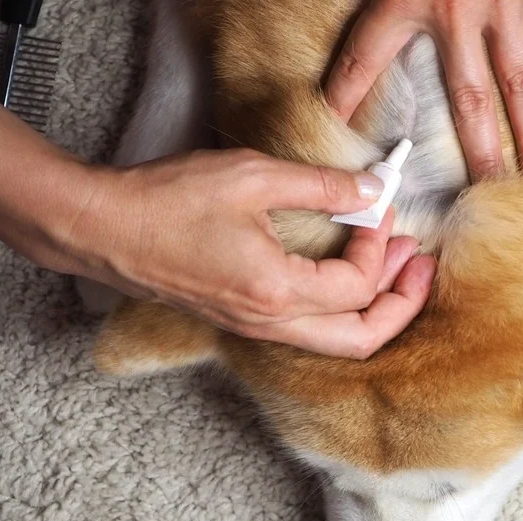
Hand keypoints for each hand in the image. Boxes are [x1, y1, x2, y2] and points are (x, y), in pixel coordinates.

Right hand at [0, 76, 432, 358]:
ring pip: (337, 341)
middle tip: (420, 264)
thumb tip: (372, 190)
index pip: (358, 286)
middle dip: (402, 305)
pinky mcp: (244, 318)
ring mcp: (255, 327)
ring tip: (396, 266)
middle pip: (362, 341)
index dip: (381, 246)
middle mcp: (270, 323)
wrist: (101, 230)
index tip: (379, 209)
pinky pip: (310, 329)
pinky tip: (347, 272)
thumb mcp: (252, 177)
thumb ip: (322, 185)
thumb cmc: (166, 202)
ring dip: (375, 307)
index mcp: (276, 293)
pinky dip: (343, 307)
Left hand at [325, 0, 522, 180]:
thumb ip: (366, 18)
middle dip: (477, 152)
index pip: (368, 57)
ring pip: (519, 79)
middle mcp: (458, 11)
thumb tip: (330, 60)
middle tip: (485, 198)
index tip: (346, 143)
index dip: (350, 97)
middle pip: (468, 98)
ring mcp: (505, 1)